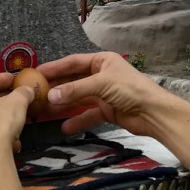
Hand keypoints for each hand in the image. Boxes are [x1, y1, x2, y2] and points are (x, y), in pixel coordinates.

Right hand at [37, 51, 167, 137]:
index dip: (54, 68)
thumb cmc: (130, 90)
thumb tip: (50, 96)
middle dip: (56, 88)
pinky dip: (77, 120)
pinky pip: (88, 114)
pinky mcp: (107, 110)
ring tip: (44, 112)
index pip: (73, 63)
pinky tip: (65, 127)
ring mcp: (104, 94)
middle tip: (36, 95)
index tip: (36, 74)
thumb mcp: (101, 84)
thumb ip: (75, 90)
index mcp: (102, 61)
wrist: (153, 112)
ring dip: (63, 105)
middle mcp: (101, 75)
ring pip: (79, 98)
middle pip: (74, 81)